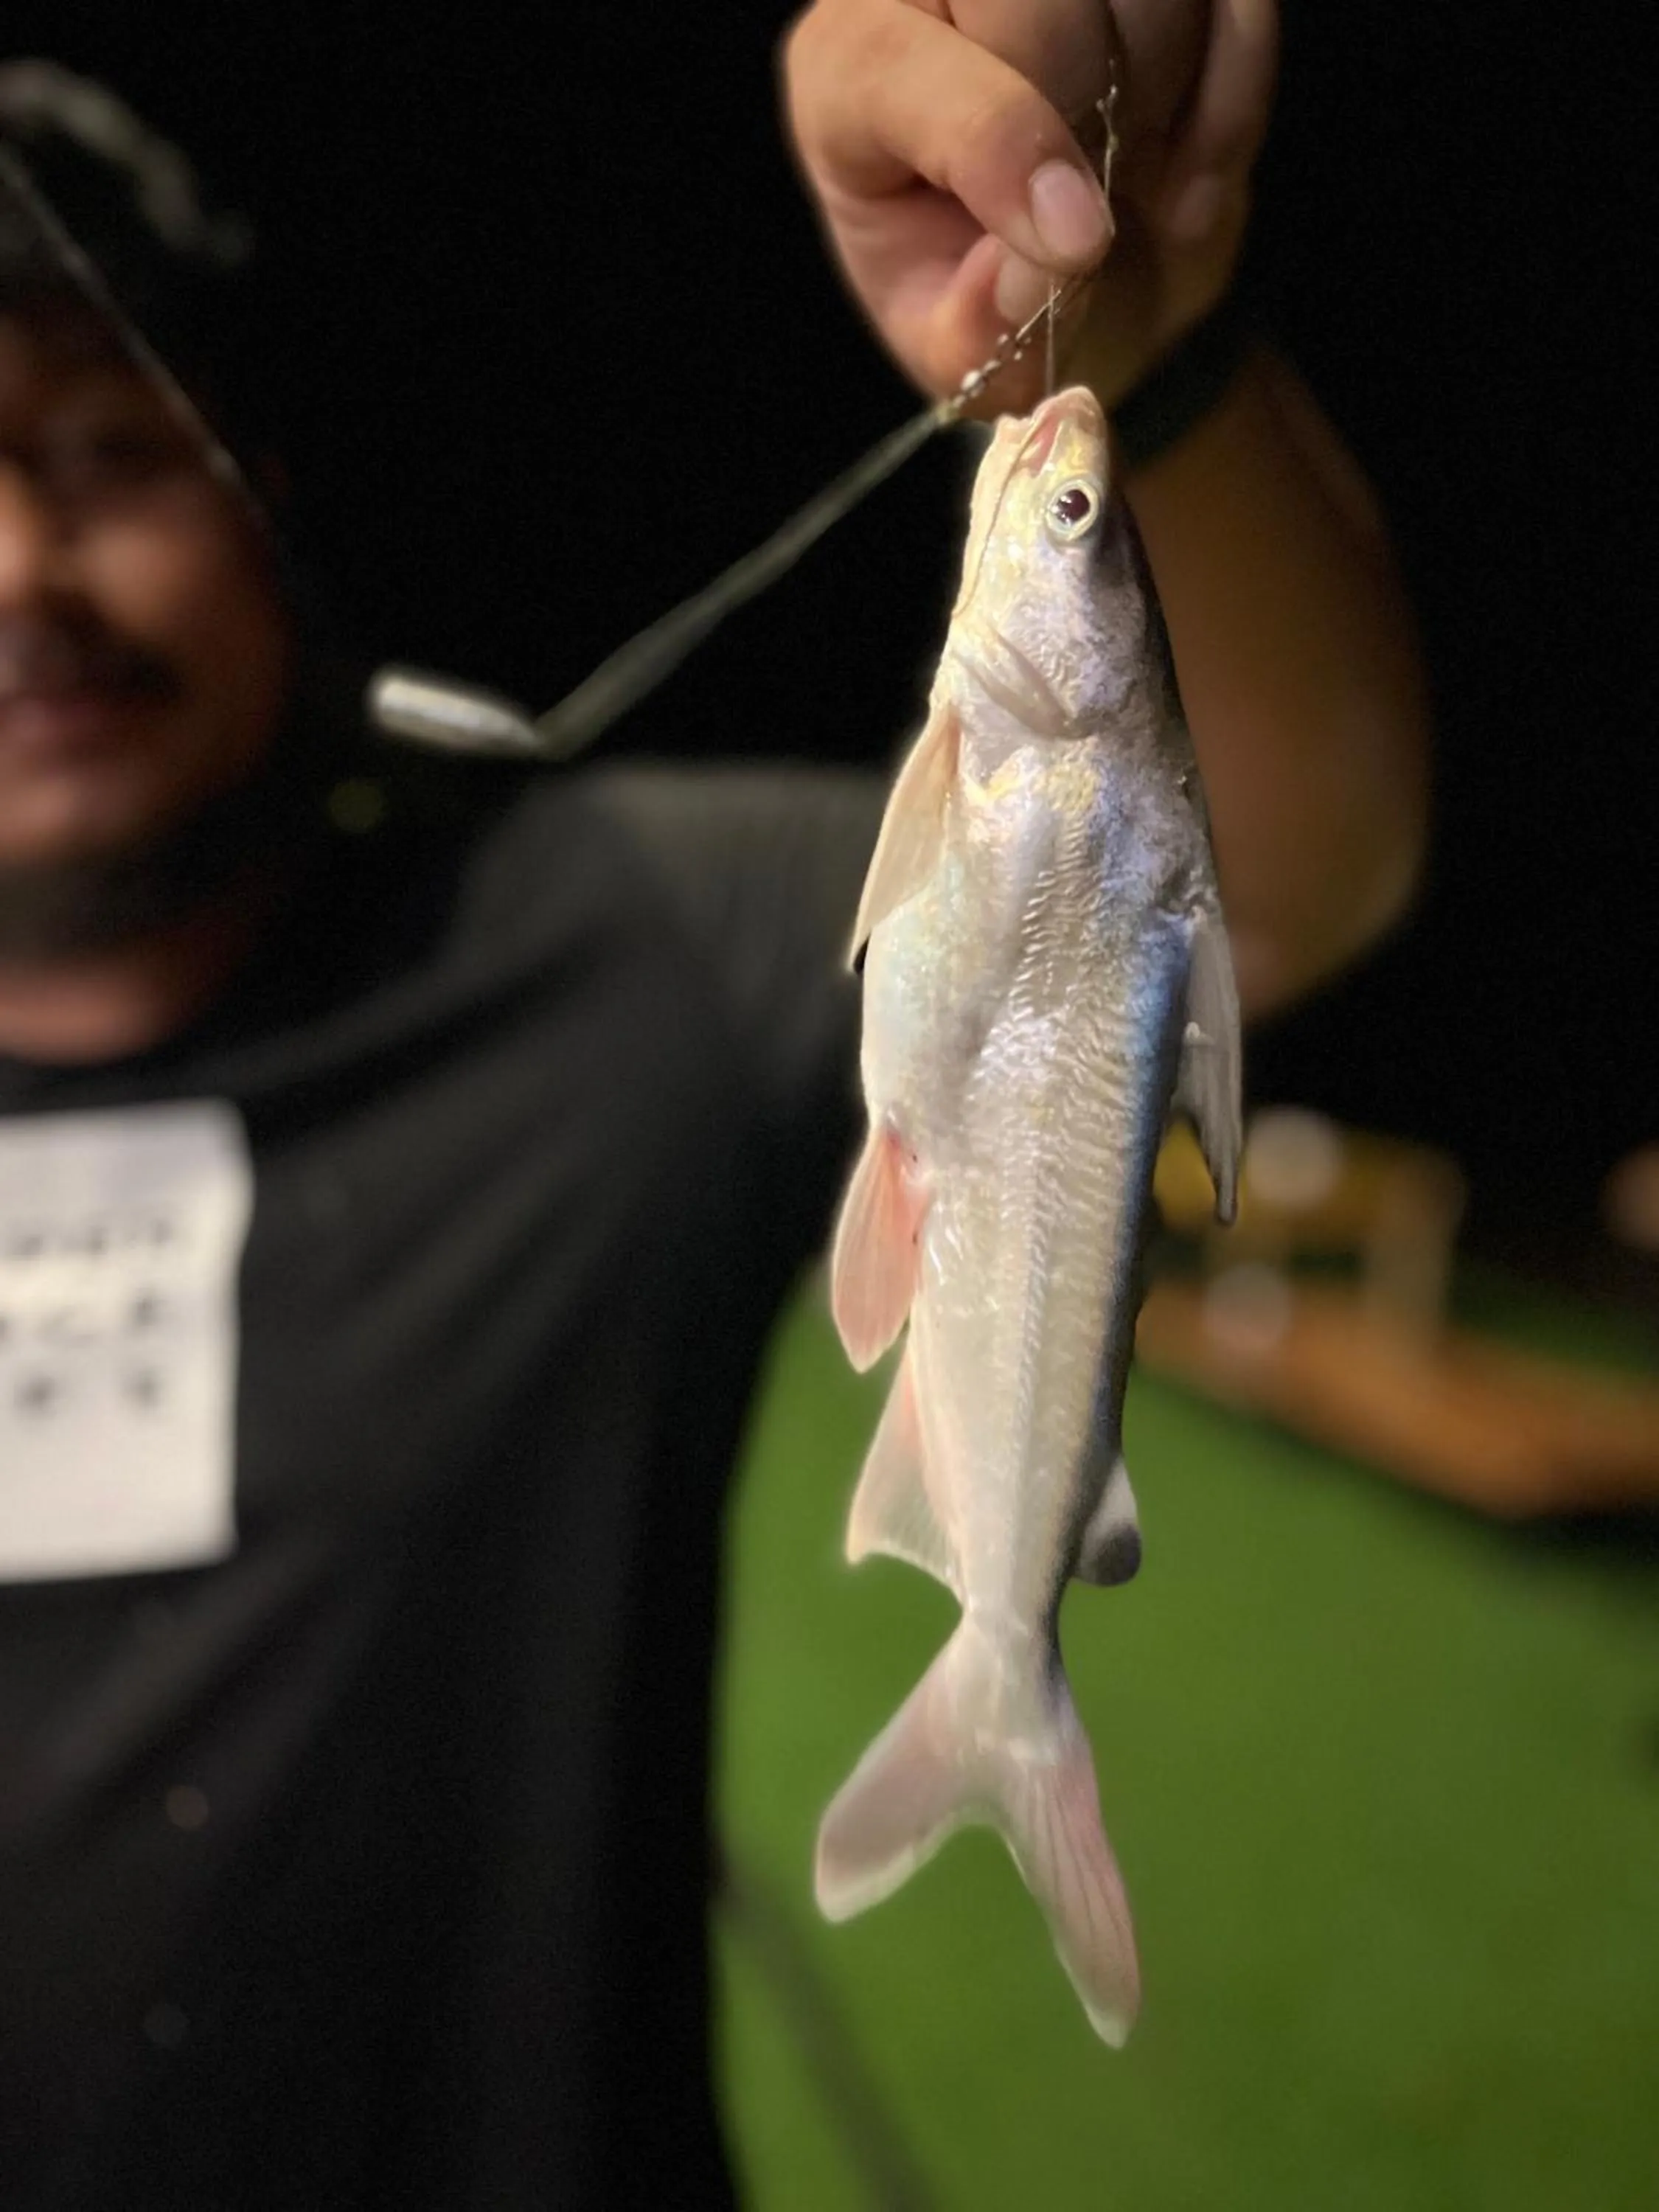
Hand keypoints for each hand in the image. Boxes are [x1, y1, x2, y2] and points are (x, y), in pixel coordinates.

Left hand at [783, 0, 1277, 413]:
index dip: (1001, 143)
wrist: (1091, 283)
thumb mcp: (960, 346)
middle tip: (1106, 216)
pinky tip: (1197, 162)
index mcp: (850, 71)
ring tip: (1144, 188)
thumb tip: (1043, 272)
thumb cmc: (994, 299)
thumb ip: (977, 332)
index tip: (1078, 244)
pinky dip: (1236, 90)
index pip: (905, 66)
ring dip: (1170, 101)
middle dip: (1096, 115)